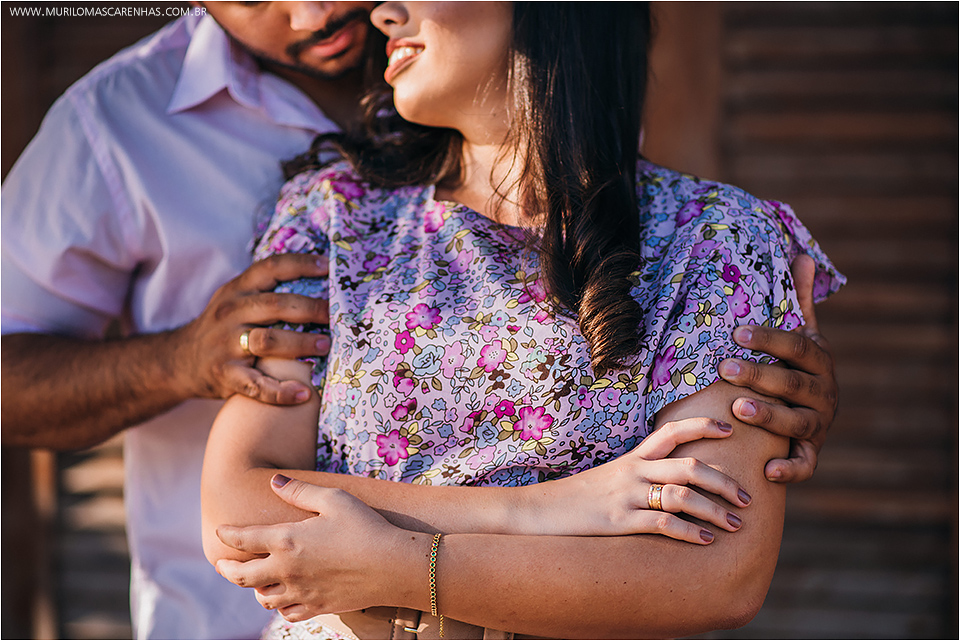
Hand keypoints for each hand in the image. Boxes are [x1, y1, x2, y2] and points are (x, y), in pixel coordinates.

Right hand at [174, 254, 330, 404]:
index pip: (271, 268)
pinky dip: (281, 392)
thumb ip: (267, 290)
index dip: (301, 264)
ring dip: (301, 343)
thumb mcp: (235, 300)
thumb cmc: (223, 328)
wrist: (180, 361)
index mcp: (237, 290)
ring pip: (268, 341)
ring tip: (326, 346)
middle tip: (336, 315)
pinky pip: (257, 385)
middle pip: (275, 305)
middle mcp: (230, 313)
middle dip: (311, 309)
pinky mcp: (225, 375)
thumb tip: (319, 280)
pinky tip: (303, 393)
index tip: (328, 266)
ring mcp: (226, 345)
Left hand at [215, 474, 404, 621]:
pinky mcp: (318, 607)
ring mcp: (302, 592)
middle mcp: (287, 570)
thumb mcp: (334, 499)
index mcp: (287, 540)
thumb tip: (274, 481)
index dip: (227, 535)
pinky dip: (280, 605)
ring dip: (255, 588)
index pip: (244, 540)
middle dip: (228, 570)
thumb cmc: (365, 526)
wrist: (393, 566)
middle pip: (243, 577)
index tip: (220, 531)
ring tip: (255, 580)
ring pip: (264, 598)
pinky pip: (288, 613)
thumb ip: (301, 491)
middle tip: (222, 565)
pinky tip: (284, 597)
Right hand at [519, 418, 751, 543]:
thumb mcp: (611, 478)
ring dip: (714, 510)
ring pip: (681, 495)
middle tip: (747, 497)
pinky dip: (689, 532)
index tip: (730, 429)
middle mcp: (632, 472)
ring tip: (735, 524)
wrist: (539, 511)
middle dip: (724, 481)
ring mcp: (626, 496)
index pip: (672, 431)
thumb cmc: (579, 498)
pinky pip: (662, 524)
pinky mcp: (618, 522)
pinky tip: (705, 541)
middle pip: (689, 465)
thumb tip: (672, 481)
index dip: (703, 426)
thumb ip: (641, 474)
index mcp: (632, 457)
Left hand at [718, 254, 837, 482]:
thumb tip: (804, 255)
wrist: (812, 412)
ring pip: (798, 422)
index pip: (797, 346)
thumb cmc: (794, 366)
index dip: (769, 339)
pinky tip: (767, 470)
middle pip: (793, 383)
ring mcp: (819, 424)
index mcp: (820, 360)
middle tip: (723, 367)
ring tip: (736, 408)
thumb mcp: (800, 334)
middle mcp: (825, 392)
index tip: (736, 332)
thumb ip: (799, 300)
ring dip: (769, 416)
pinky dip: (790, 469)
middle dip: (759, 375)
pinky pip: (805, 464)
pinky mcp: (811, 452)